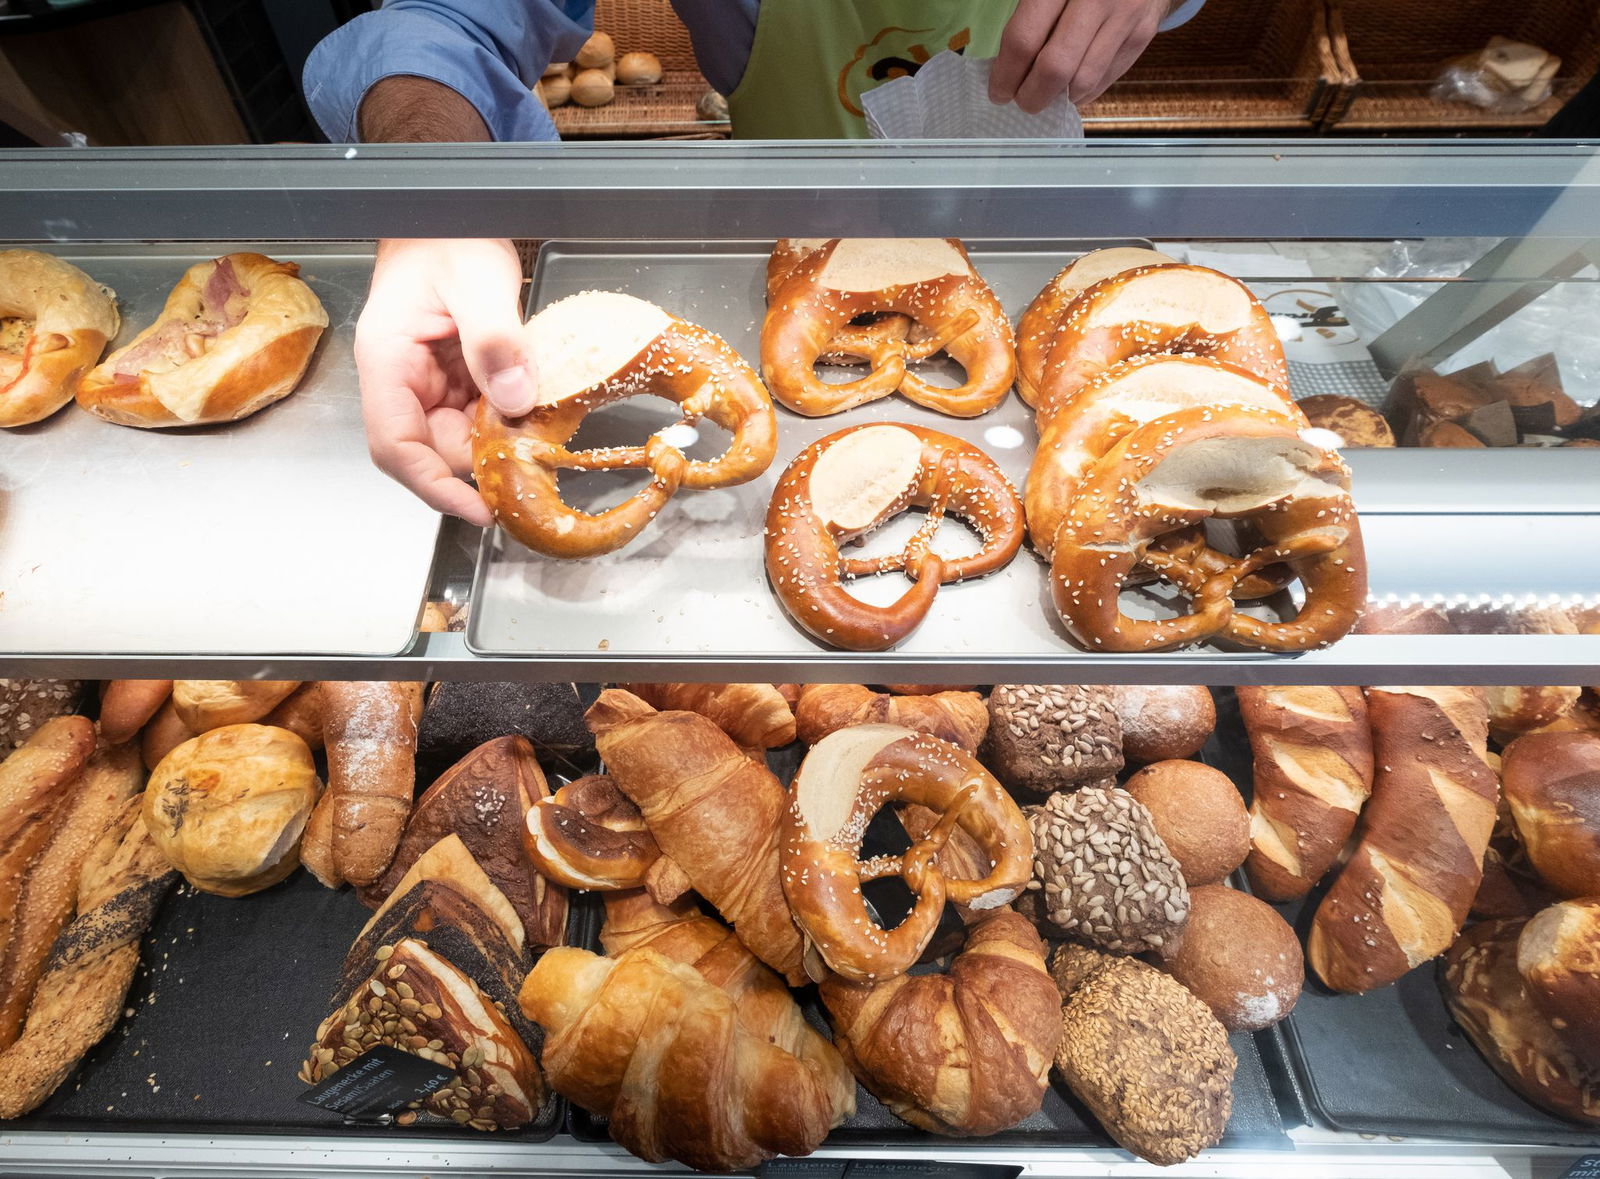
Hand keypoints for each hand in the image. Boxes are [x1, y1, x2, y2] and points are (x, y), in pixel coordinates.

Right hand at [354, 237, 534, 524]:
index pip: (396, 446)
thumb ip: (495, 341)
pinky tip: (532, 406)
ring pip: (458, 435)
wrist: (451, 210)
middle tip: (532, 459)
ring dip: (497, 439)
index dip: (434, 486)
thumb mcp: (477, 281)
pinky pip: (477, 412)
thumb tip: (516, 399)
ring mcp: (428, 378)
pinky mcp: (455, 374)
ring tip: (537, 432)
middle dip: (480, 460)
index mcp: (388, 362)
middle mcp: (402, 378)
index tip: (478, 510)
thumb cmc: (447, 234)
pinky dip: (505, 417)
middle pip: (432, 449)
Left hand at [989, 0, 1170, 112]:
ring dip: (1058, 98)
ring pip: (1083, 82)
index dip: (1006, 74)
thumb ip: (1027, 15)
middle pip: (1055, 69)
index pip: (1024, 40)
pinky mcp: (1142, 32)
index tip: (998, 91)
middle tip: (1021, 100)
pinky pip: (1107, 78)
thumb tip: (1005, 66)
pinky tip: (1072, 84)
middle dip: (1031, 95)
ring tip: (1046, 93)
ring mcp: (1124, 15)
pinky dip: (1084, 90)